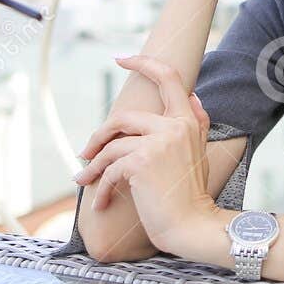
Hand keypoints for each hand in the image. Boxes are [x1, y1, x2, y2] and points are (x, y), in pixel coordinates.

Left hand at [76, 55, 217, 252]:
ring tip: (83, 179)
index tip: (121, 58)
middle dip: (99, 136)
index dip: (144, 63)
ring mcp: (158, 143)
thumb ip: (196, 122)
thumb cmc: (192, 194)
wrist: (191, 225)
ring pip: (111, 145)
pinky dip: (101, 188)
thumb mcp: (200, 152)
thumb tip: (194, 95)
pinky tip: (100, 204)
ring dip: (93, 165)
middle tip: (85, 153)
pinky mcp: (141, 162)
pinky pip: (110, 169)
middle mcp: (175, 126)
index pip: (169, 78)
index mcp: (188, 121)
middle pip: (123, 117)